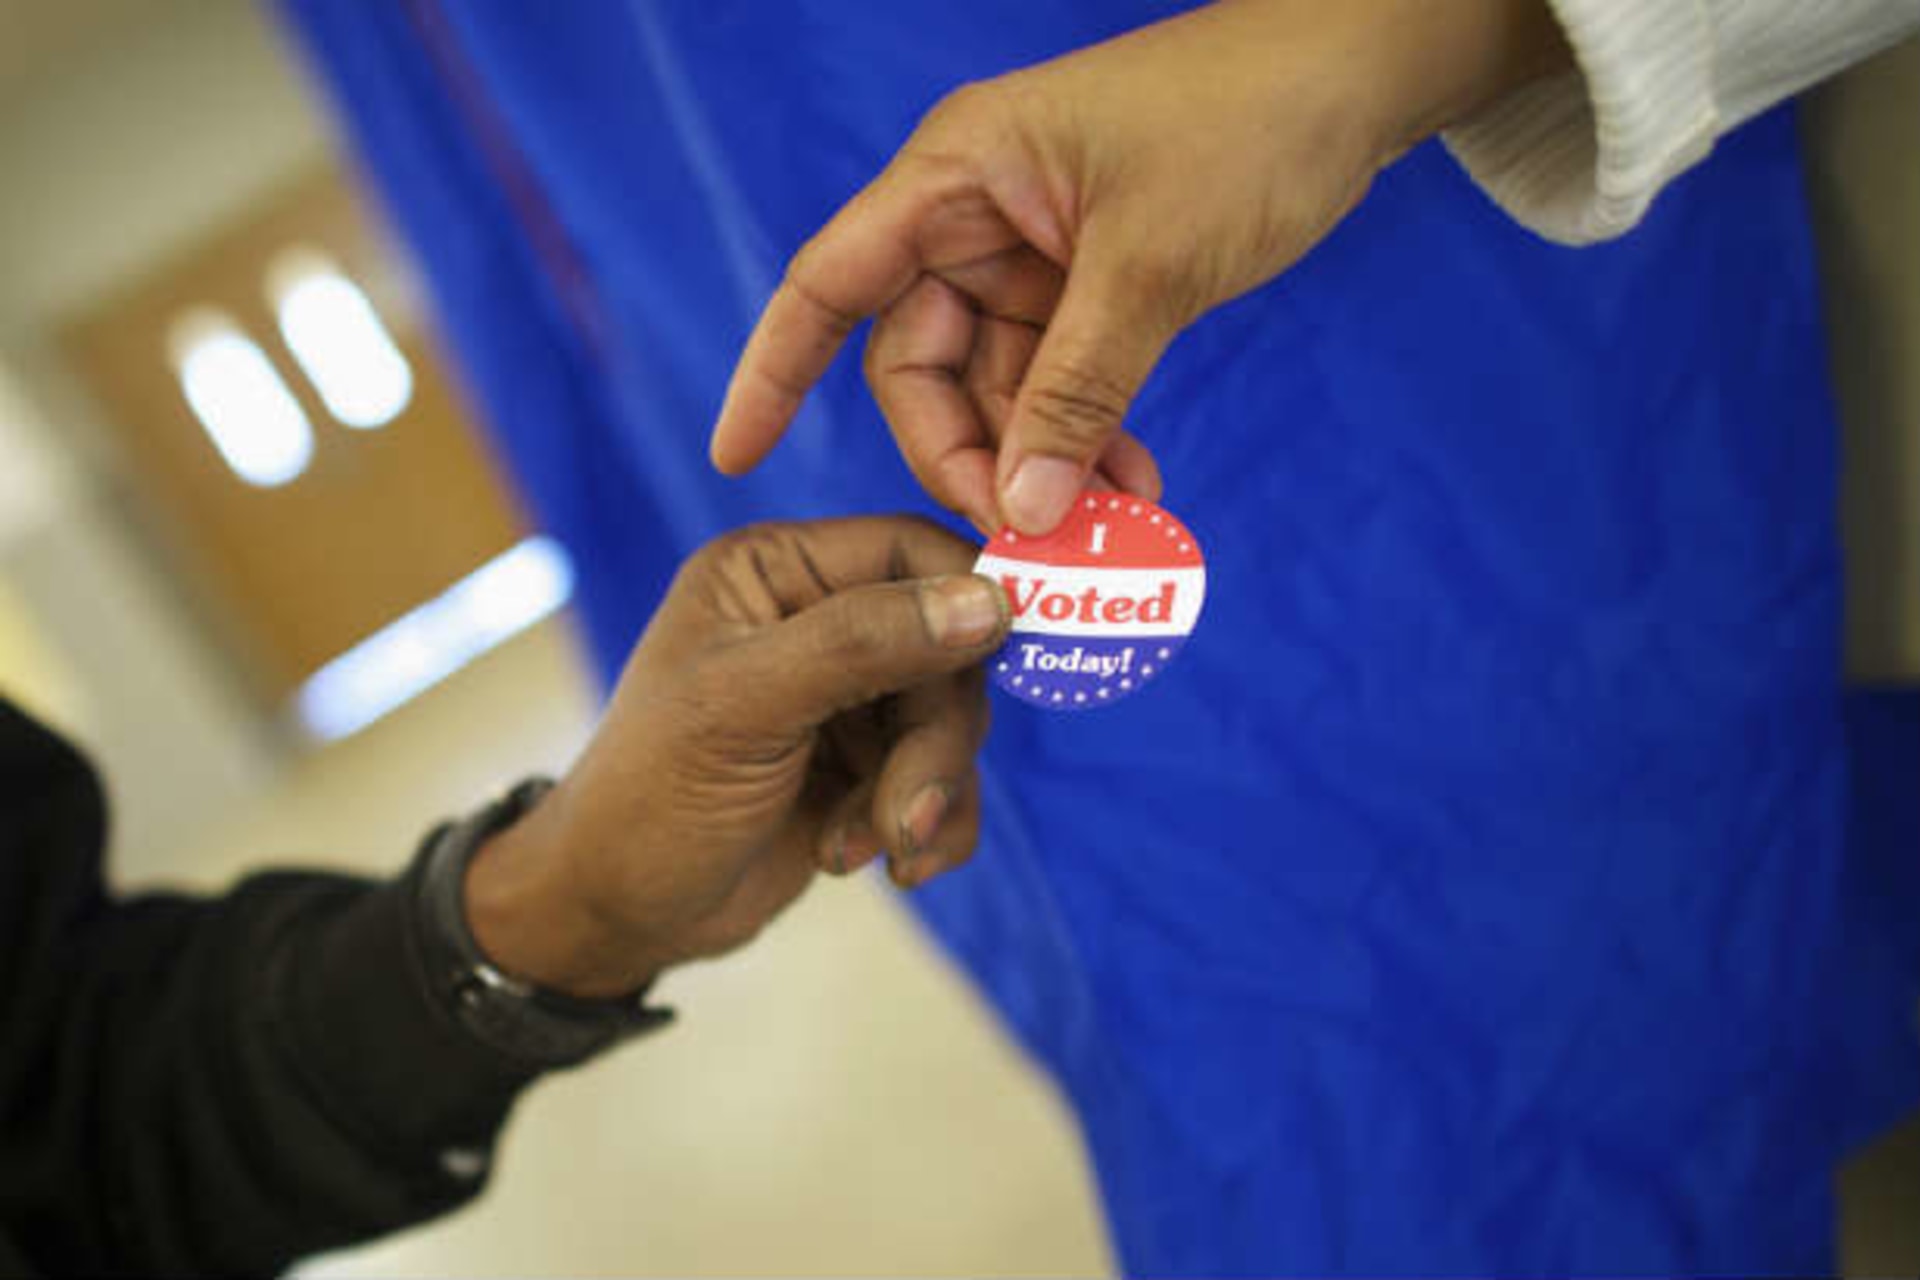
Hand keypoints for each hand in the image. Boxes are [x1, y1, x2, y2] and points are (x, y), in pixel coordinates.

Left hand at [462, 517, 1009, 997]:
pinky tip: (881, 866)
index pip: (910, 549)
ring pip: (951, 724)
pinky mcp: (866, 769)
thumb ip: (864, 644)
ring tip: (874, 848)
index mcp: (775, 571)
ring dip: (924, 794)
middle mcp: (817, 620)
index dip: (972, 593)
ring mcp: (846, 698)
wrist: (614, 917)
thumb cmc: (650, 795)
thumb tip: (993, 602)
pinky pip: (944, 783)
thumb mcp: (746, 707)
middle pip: (947, 648)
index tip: (1023, 648)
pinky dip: (929, 828)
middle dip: (933, 741)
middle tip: (907, 811)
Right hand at [710, 0, 1566, 534]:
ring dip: (1044, 462)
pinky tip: (1135, 484)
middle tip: (1032, 533)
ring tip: (1115, 522)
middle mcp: (974, 216)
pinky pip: (1059, 382)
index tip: (735, 455)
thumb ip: (1076, 393)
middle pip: (919, 364)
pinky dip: (1087, 437)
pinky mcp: (1088, 284)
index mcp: (955, 176)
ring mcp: (1032, 255)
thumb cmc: (1244, 123)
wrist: (1355, 75)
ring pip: (997, 389)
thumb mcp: (1150, 266)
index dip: (773, 369)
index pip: (829, 283)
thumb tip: (1019, 516)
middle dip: (967, 454)